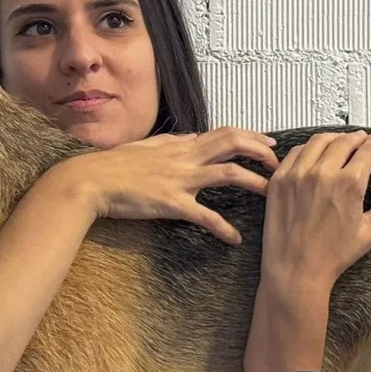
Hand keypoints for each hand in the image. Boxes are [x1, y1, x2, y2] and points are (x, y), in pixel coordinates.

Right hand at [50, 127, 279, 244]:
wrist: (90, 181)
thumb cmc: (113, 166)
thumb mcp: (146, 146)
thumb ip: (172, 143)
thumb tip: (193, 138)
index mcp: (179, 145)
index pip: (224, 133)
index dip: (251, 136)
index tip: (269, 144)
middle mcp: (184, 157)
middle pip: (234, 144)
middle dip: (262, 152)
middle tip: (280, 166)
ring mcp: (179, 180)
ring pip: (228, 174)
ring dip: (255, 183)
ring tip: (272, 194)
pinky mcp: (171, 204)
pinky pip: (204, 215)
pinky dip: (223, 228)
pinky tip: (235, 239)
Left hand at [236, 129, 370, 371]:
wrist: (296, 269)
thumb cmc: (337, 253)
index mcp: (350, 182)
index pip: (367, 148)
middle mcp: (322, 173)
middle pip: (343, 141)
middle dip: (355, 137)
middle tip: (360, 139)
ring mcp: (297, 174)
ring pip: (318, 141)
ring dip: (333, 138)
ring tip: (340, 142)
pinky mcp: (279, 180)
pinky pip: (295, 153)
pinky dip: (308, 148)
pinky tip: (315, 154)